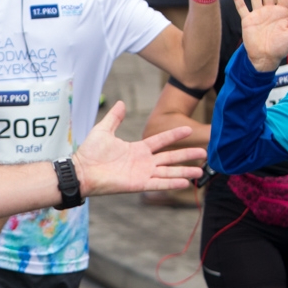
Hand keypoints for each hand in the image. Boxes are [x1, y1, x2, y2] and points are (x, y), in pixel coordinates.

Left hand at [71, 101, 205, 195]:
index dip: (174, 135)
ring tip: (200, 171)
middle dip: (187, 155)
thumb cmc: (90, 152)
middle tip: (205, 152)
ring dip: (184, 171)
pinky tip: (185, 182)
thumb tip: (121, 103)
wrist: (82, 170)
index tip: (188, 129)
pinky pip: (158, 183)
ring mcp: (142, 173)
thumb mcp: (104, 130)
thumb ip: (115, 118)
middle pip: (170, 158)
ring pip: (168, 172)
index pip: (161, 141)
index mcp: (137, 149)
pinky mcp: (138, 184)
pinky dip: (171, 183)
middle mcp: (143, 162)